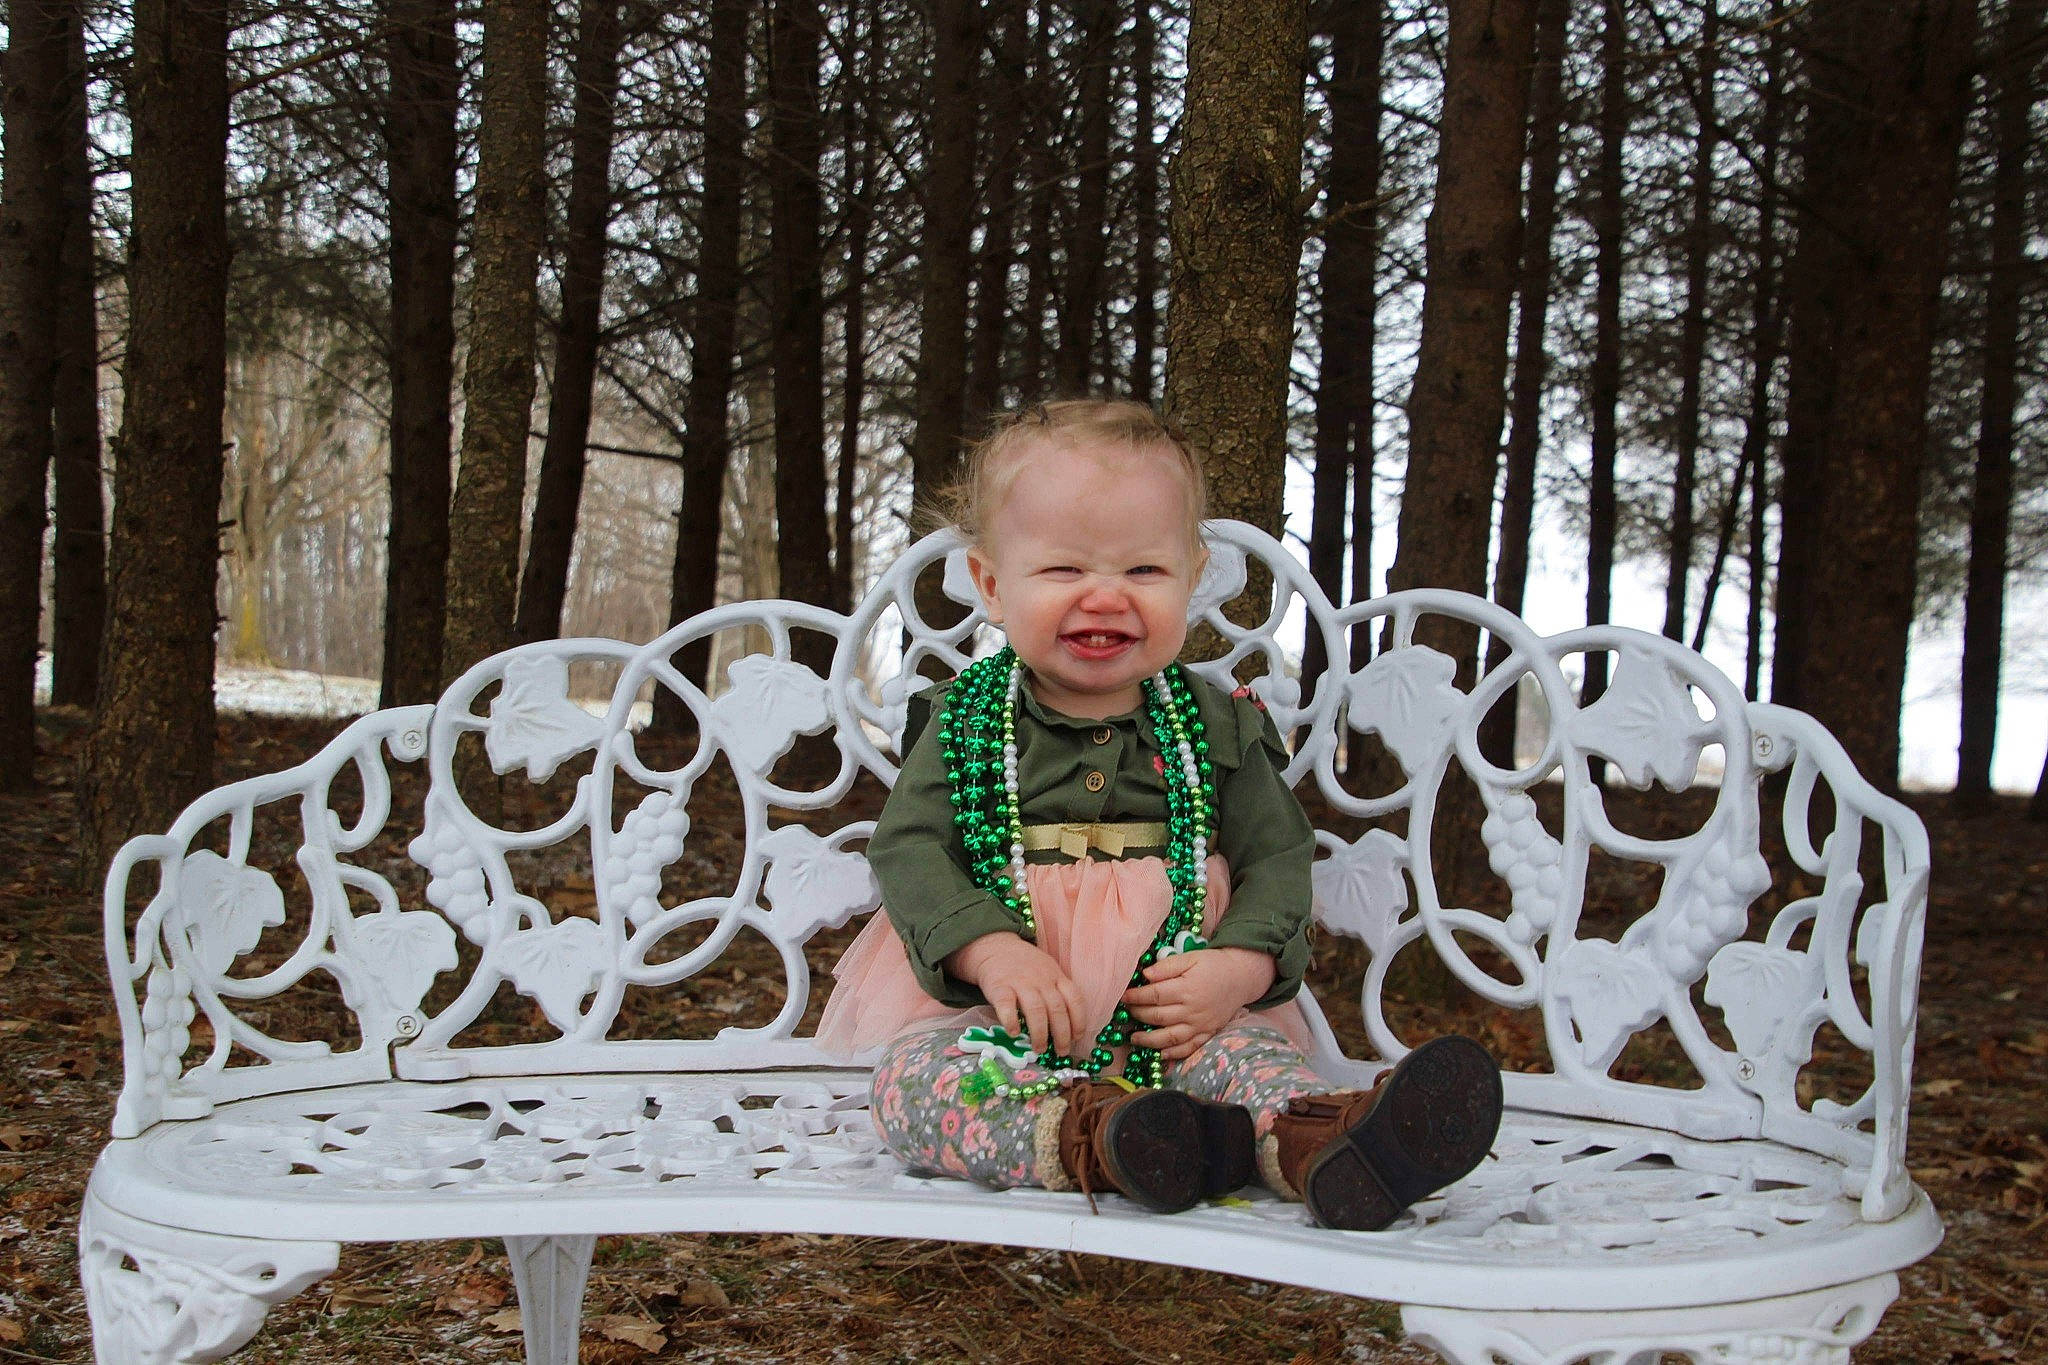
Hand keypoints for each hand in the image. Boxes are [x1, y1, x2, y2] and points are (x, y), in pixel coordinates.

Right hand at [945, 933, 1085, 1057]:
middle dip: (1062, 1034)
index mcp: (1056, 976)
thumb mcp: (1047, 972)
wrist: (995, 947)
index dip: (1079, 1021)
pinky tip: (1014, 1033)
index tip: (1077, 1038)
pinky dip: (1011, 1020)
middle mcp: (1041, 980)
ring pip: (1036, 1009)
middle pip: (1057, 1008)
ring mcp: (1020, 982)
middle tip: (1061, 1052)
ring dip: (1040, 1033)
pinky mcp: (999, 986)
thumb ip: (1056, 993)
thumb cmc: (1025, 966)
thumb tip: (1066, 1029)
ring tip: (1039, 1049)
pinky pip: (1006, 1005)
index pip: (1075, 999)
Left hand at [1122, 947, 1275, 1060]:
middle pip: (1158, 1016)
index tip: (1123, 996)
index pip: (1154, 995)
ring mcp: (1200, 1025)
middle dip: (1138, 1015)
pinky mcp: (1207, 1033)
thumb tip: (1145, 975)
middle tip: (1127, 1012)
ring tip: (1134, 1038)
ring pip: (1170, 1037)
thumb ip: (1167, 966)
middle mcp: (1192, 1010)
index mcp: (1186, 989)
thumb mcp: (1190, 958)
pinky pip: (1189, 1048)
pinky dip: (1174, 1054)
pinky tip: (1161, 1054)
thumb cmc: (1213, 965)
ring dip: (1149, 1040)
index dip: (1136, 997)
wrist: (1241, 978)